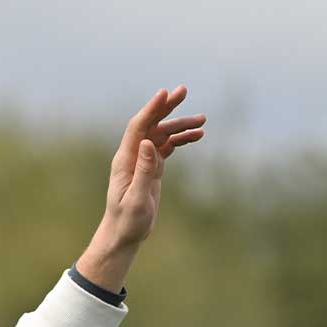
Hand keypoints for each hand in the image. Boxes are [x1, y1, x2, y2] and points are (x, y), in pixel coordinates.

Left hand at [74, 87, 205, 292]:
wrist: (123, 236)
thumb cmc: (127, 222)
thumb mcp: (136, 199)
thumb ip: (144, 171)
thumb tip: (149, 143)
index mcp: (126, 160)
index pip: (138, 127)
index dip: (151, 109)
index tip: (165, 94)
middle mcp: (133, 156)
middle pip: (151, 124)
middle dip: (167, 107)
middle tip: (184, 90)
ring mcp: (142, 161)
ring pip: (162, 135)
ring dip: (180, 126)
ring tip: (202, 121)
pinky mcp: (152, 169)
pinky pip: (167, 148)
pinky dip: (181, 140)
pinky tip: (197, 136)